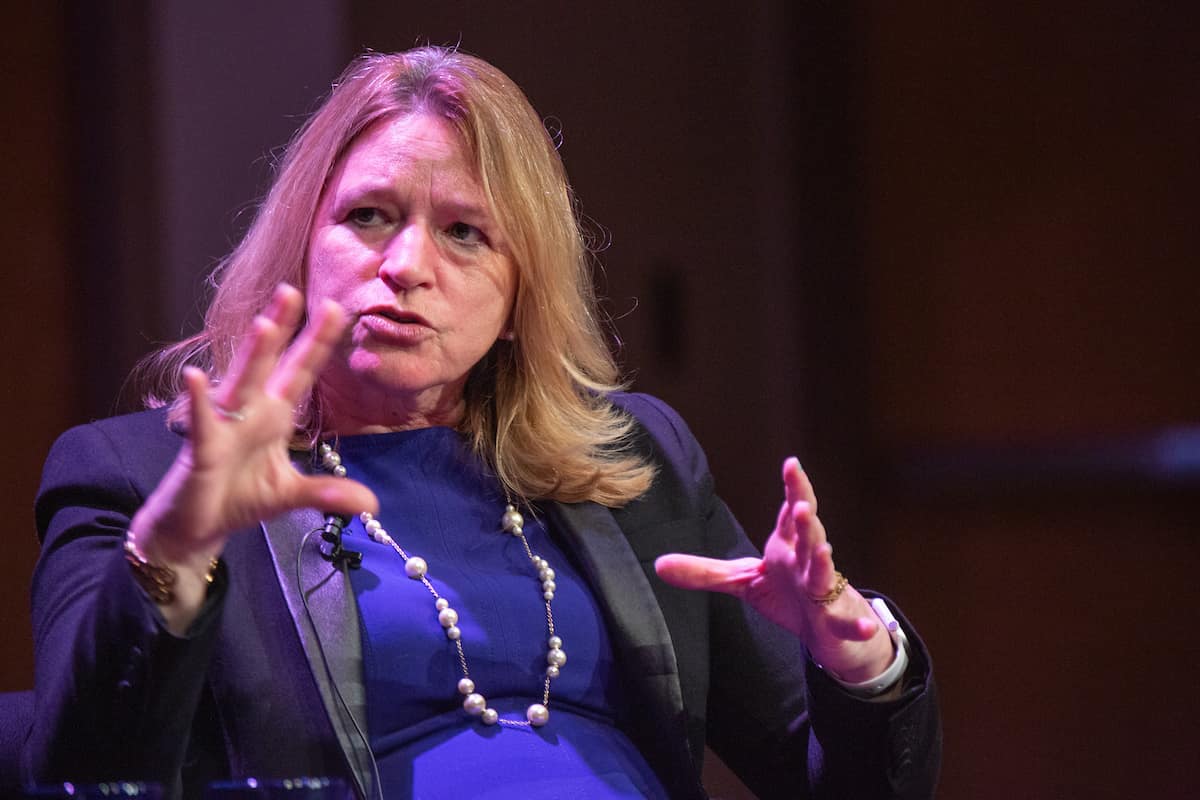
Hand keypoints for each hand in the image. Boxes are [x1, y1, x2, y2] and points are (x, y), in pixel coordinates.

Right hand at [131, 285, 377, 623]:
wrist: (196, 526)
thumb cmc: (239, 497)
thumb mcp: (291, 494)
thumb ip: (329, 493)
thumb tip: (373, 504)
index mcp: (274, 415)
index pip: (300, 371)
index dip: (317, 342)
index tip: (337, 308)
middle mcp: (249, 411)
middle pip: (269, 362)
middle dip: (282, 327)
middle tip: (292, 290)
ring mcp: (224, 426)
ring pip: (240, 382)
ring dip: (252, 355)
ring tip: (265, 324)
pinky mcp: (202, 449)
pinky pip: (201, 421)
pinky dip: (199, 401)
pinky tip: (195, 376)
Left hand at [654, 457, 891, 681]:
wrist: (825, 631)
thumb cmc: (788, 595)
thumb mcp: (743, 582)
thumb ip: (705, 572)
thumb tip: (658, 565)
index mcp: (788, 546)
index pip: (790, 513)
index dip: (794, 487)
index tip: (791, 463)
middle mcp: (808, 562)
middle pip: (809, 536)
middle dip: (805, 520)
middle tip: (798, 504)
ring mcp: (825, 591)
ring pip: (826, 573)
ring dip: (826, 560)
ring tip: (825, 548)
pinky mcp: (836, 622)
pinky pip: (847, 624)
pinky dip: (858, 626)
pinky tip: (867, 627)